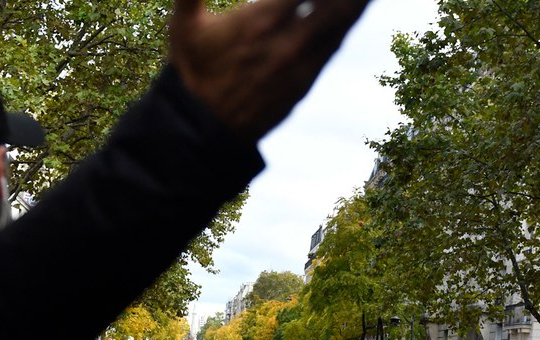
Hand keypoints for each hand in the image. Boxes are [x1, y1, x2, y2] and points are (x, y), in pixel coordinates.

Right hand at [169, 0, 371, 140]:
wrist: (204, 128)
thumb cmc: (192, 72)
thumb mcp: (184, 24)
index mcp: (260, 20)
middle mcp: (287, 41)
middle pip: (334, 5)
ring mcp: (300, 63)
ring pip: (341, 24)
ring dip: (355, 4)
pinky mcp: (305, 81)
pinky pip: (333, 46)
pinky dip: (345, 25)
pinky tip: (353, 11)